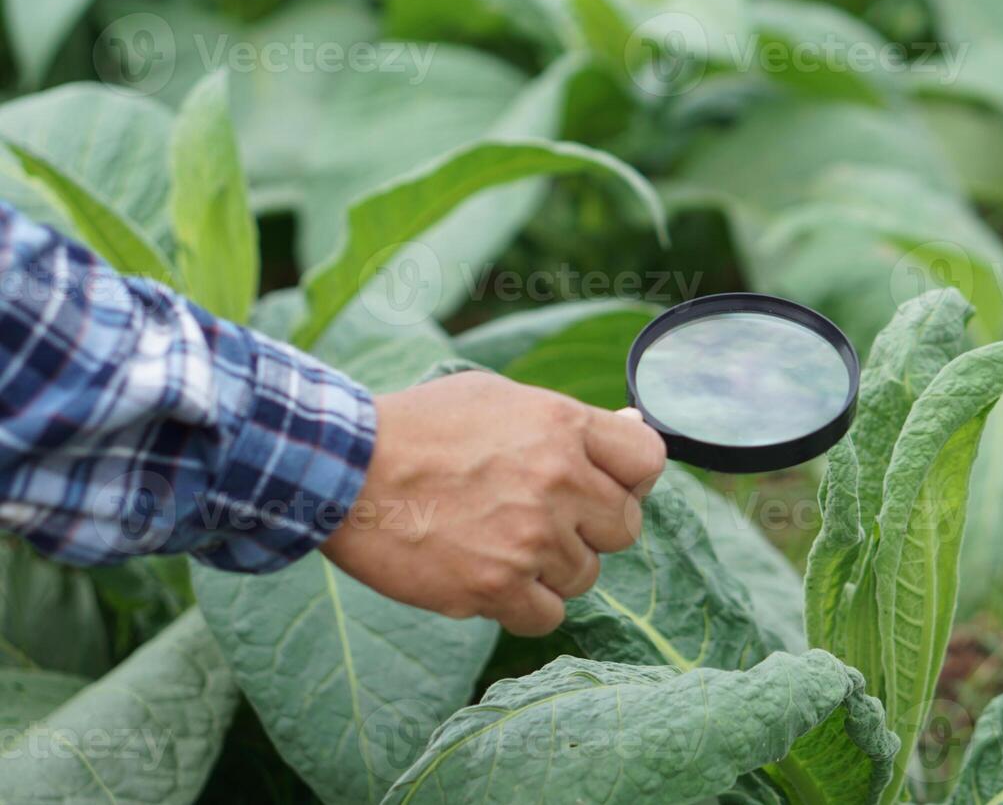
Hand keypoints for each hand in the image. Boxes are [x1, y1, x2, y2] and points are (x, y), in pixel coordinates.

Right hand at [320, 372, 665, 635]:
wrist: (341, 469)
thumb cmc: (418, 427)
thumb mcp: (499, 397)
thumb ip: (570, 420)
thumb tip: (631, 425)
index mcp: (563, 425)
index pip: (649, 460)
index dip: (631, 479)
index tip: (603, 486)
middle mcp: (559, 480)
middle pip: (625, 527)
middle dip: (591, 529)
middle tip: (541, 520)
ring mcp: (531, 537)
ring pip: (585, 576)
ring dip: (551, 569)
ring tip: (498, 543)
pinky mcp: (497, 586)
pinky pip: (548, 616)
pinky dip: (523, 606)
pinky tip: (487, 577)